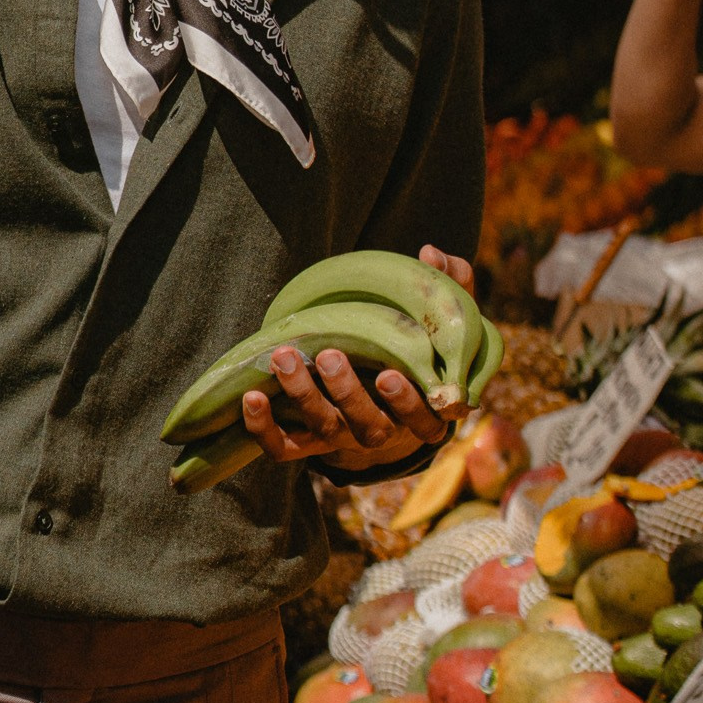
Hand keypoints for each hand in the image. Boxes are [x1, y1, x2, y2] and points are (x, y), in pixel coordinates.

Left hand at [241, 243, 474, 475]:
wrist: (384, 396)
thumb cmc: (418, 348)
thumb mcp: (440, 321)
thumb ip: (449, 286)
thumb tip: (430, 254)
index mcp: (423, 410)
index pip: (422, 419)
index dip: (407, 403)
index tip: (390, 375)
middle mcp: (383, 431)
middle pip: (367, 426)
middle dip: (346, 391)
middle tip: (328, 354)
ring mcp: (344, 438)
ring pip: (324, 429)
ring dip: (303, 395)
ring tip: (284, 357)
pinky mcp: (309, 442)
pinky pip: (285, 447)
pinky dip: (264, 429)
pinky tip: (252, 397)